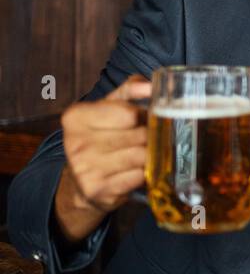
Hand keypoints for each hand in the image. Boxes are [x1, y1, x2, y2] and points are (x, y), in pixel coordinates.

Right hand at [54, 75, 151, 242]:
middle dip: (149, 137)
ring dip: (149, 157)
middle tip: (144, 141)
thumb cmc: (103, 137)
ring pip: (142, 156)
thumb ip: (131, 90)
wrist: (84, 181)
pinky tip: (134, 172)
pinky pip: (138, 177)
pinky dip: (143, 175)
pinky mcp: (97, 189)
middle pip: (139, 135)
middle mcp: (75, 141)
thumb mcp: (111, 108)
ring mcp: (84, 167)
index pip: (129, 113)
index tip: (140, 121)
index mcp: (76, 116)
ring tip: (140, 156)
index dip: (143, 116)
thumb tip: (151, 84)